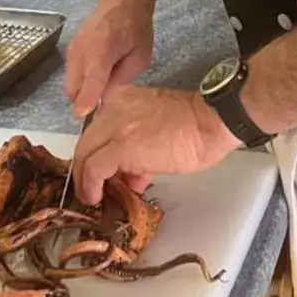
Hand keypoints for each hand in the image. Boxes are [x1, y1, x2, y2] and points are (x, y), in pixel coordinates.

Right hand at [65, 0, 153, 117]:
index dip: (86, 101)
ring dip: (82, 92)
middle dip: (84, 101)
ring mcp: (72, 50)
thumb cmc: (135, 28)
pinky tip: (96, 76)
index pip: (91, 82)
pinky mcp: (70, 50)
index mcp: (102, 52)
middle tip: (102, 104)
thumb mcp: (139, 58)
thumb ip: (122, 80)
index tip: (82, 116)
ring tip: (101, 88)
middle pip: (74, 88)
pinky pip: (71, 74)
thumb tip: (106, 100)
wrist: (120, 2)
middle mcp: (81, 51)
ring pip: (70, 83)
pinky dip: (80, 81)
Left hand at [73, 86, 238, 204]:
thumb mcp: (157, 125)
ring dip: (87, 179)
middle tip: (94, 188)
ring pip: (85, 154)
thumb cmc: (195, 126)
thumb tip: (131, 172)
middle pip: (87, 142)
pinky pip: (94, 168)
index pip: (98, 129)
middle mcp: (113, 108)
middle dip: (87, 168)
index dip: (97, 154)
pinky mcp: (119, 147)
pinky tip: (95, 197)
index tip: (103, 172)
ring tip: (96, 195)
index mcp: (123, 99)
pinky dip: (90, 185)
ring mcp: (115, 127)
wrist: (210, 123)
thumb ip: (137, 142)